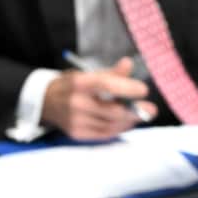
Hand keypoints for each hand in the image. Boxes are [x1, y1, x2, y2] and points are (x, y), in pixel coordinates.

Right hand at [41, 57, 155, 139]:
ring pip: (111, 124)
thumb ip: (111, 72)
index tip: (144, 90)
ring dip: (130, 120)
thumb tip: (129, 63)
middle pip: (111, 110)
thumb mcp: (88, 73)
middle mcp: (76, 103)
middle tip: (152, 109)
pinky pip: (105, 134)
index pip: (106, 85)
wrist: (45, 102)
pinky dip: (120, 128)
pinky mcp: (77, 134)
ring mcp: (75, 121)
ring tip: (141, 114)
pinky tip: (127, 122)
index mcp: (79, 83)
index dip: (127, 88)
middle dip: (135, 111)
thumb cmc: (73, 85)